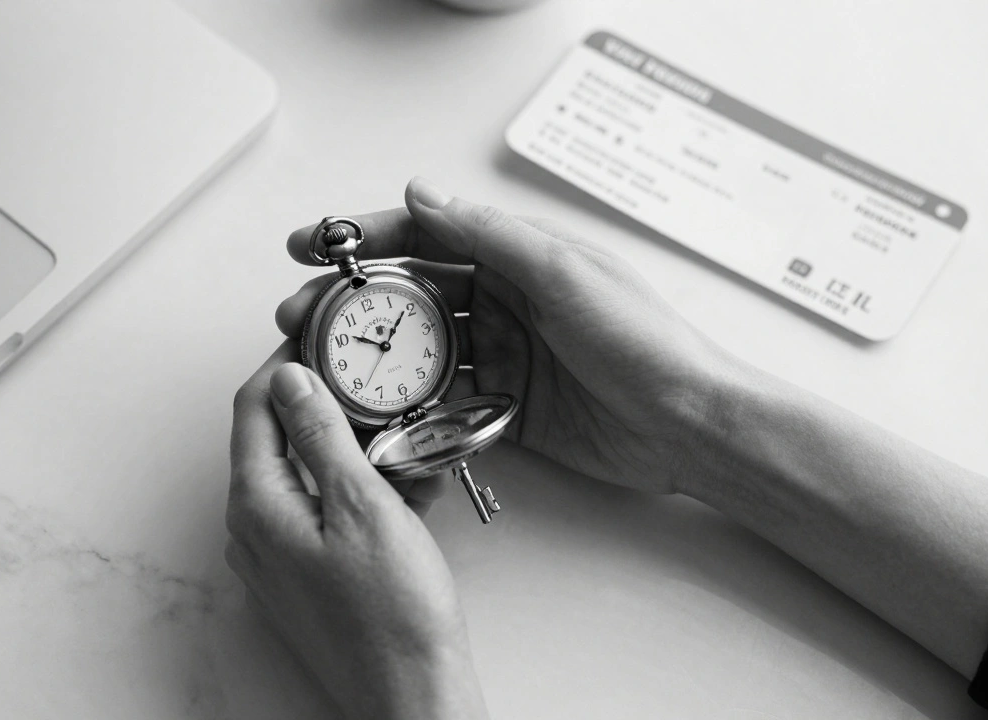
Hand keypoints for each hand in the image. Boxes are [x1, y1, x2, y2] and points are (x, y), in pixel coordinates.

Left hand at [227, 342, 489, 719]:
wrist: (412, 694)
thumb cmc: (394, 618)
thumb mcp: (364, 506)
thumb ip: (322, 437)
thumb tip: (291, 381)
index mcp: (258, 506)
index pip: (253, 408)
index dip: (285, 362)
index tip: (318, 334)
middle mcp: (253, 531)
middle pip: (274, 438)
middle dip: (323, 405)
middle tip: (368, 381)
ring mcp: (275, 557)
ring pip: (303, 473)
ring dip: (349, 448)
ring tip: (402, 441)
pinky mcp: (303, 575)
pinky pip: (320, 510)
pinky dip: (356, 489)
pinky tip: (403, 489)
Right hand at [277, 177, 731, 493]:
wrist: (688, 424)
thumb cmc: (642, 340)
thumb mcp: (563, 273)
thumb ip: (489, 236)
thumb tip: (421, 194)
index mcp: (516, 258)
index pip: (426, 235)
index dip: (364, 237)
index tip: (313, 246)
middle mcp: (503, 302)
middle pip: (410, 295)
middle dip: (350, 304)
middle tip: (299, 317)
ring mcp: (501, 356)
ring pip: (418, 350)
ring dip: (369, 357)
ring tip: (321, 367)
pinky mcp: (503, 408)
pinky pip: (442, 402)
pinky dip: (407, 406)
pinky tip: (373, 412)